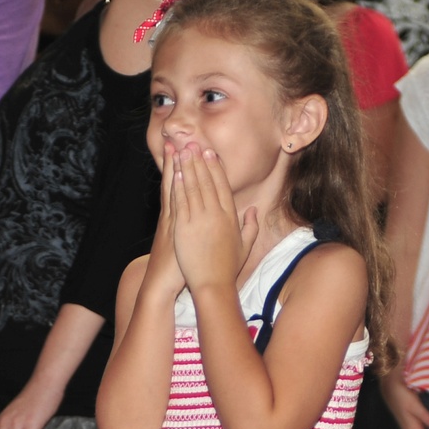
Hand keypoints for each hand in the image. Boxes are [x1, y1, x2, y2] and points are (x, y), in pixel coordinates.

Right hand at [143, 154, 184, 301]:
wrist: (160, 285)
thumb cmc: (176, 270)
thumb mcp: (184, 246)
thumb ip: (191, 232)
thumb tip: (200, 223)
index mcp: (177, 220)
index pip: (182, 191)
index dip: (186, 173)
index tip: (191, 154)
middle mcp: (172, 217)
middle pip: (176, 185)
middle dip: (178, 164)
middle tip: (180, 140)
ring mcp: (171, 221)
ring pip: (174, 190)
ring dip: (175, 169)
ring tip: (177, 148)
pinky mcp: (172, 230)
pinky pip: (174, 205)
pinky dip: (176, 190)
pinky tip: (178, 175)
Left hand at [169, 142, 258, 293]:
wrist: (212, 284)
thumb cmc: (228, 268)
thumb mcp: (245, 247)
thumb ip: (251, 227)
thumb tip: (252, 211)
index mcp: (230, 218)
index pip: (222, 186)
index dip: (215, 168)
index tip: (210, 153)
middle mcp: (216, 215)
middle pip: (207, 181)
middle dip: (199, 161)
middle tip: (194, 143)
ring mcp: (199, 219)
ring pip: (193, 187)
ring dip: (187, 167)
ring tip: (182, 151)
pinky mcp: (184, 226)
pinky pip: (181, 200)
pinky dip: (178, 184)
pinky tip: (176, 172)